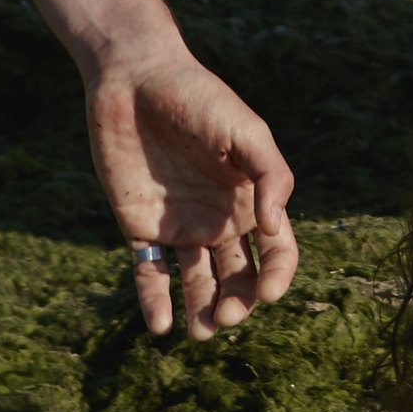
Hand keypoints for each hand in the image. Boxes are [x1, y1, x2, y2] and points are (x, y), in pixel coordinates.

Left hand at [86, 46, 298, 342]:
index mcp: (252, 199)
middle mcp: (220, 219)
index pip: (277, 251)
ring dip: (202, 311)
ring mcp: (181, 226)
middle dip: (238, 303)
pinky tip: (161, 326)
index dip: (278, 276)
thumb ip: (270, 175)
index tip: (268, 293)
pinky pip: (150, 274)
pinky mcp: (141, 227)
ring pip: (197, 283)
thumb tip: (272, 228)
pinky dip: (156, 302)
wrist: (134, 79)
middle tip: (226, 318)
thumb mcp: (245, 129)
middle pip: (239, 277)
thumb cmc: (198, 97)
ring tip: (200, 332)